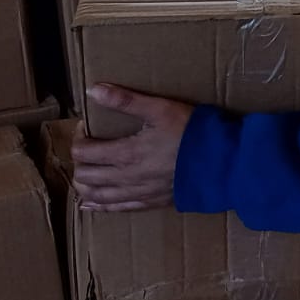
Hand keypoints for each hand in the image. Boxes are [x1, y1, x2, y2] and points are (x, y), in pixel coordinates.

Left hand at [71, 83, 193, 210]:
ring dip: (85, 185)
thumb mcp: (160, 109)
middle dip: (79, 162)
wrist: (221, 163)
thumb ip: (126, 100)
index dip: (78, 139)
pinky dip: (99, 207)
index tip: (86, 128)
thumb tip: (93, 90)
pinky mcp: (151, 203)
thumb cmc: (192, 133)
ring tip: (83, 175)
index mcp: (126, 153)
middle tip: (86, 148)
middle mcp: (126, 178)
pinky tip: (90, 205)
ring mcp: (138, 193)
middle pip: (86, 176)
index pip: (84, 152)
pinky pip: (118, 209)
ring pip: (98, 196)